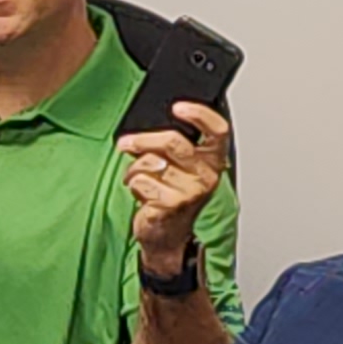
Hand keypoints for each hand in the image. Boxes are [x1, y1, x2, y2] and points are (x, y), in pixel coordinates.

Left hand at [119, 101, 232, 285]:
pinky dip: (133, 184)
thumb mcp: (180, 167)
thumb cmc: (173, 196)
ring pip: (150, 162)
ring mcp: (190, 191)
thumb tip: (146, 125)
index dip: (200, 114)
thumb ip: (172, 145)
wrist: (168, 236)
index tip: (179, 107)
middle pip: (172, 142)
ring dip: (134, 169)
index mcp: (212, 160)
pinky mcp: (171, 204)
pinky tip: (142, 194)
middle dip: (143, 140)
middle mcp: (206, 175)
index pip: (217, 131)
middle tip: (125, 143)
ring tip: (138, 178)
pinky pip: (140, 180)